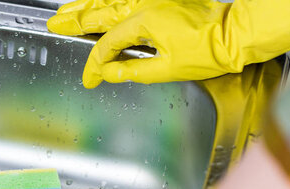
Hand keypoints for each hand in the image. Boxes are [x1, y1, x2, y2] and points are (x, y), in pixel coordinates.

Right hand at [47, 0, 289, 87]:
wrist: (234, 33)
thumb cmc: (207, 50)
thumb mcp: (167, 69)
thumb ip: (133, 71)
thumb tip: (109, 73)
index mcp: (143, 23)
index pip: (107, 46)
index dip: (94, 65)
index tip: (89, 79)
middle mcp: (143, 5)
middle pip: (99, 13)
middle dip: (74, 21)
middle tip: (55, 24)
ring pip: (109, 0)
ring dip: (86, 6)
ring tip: (68, 11)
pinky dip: (107, 0)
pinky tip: (98, 3)